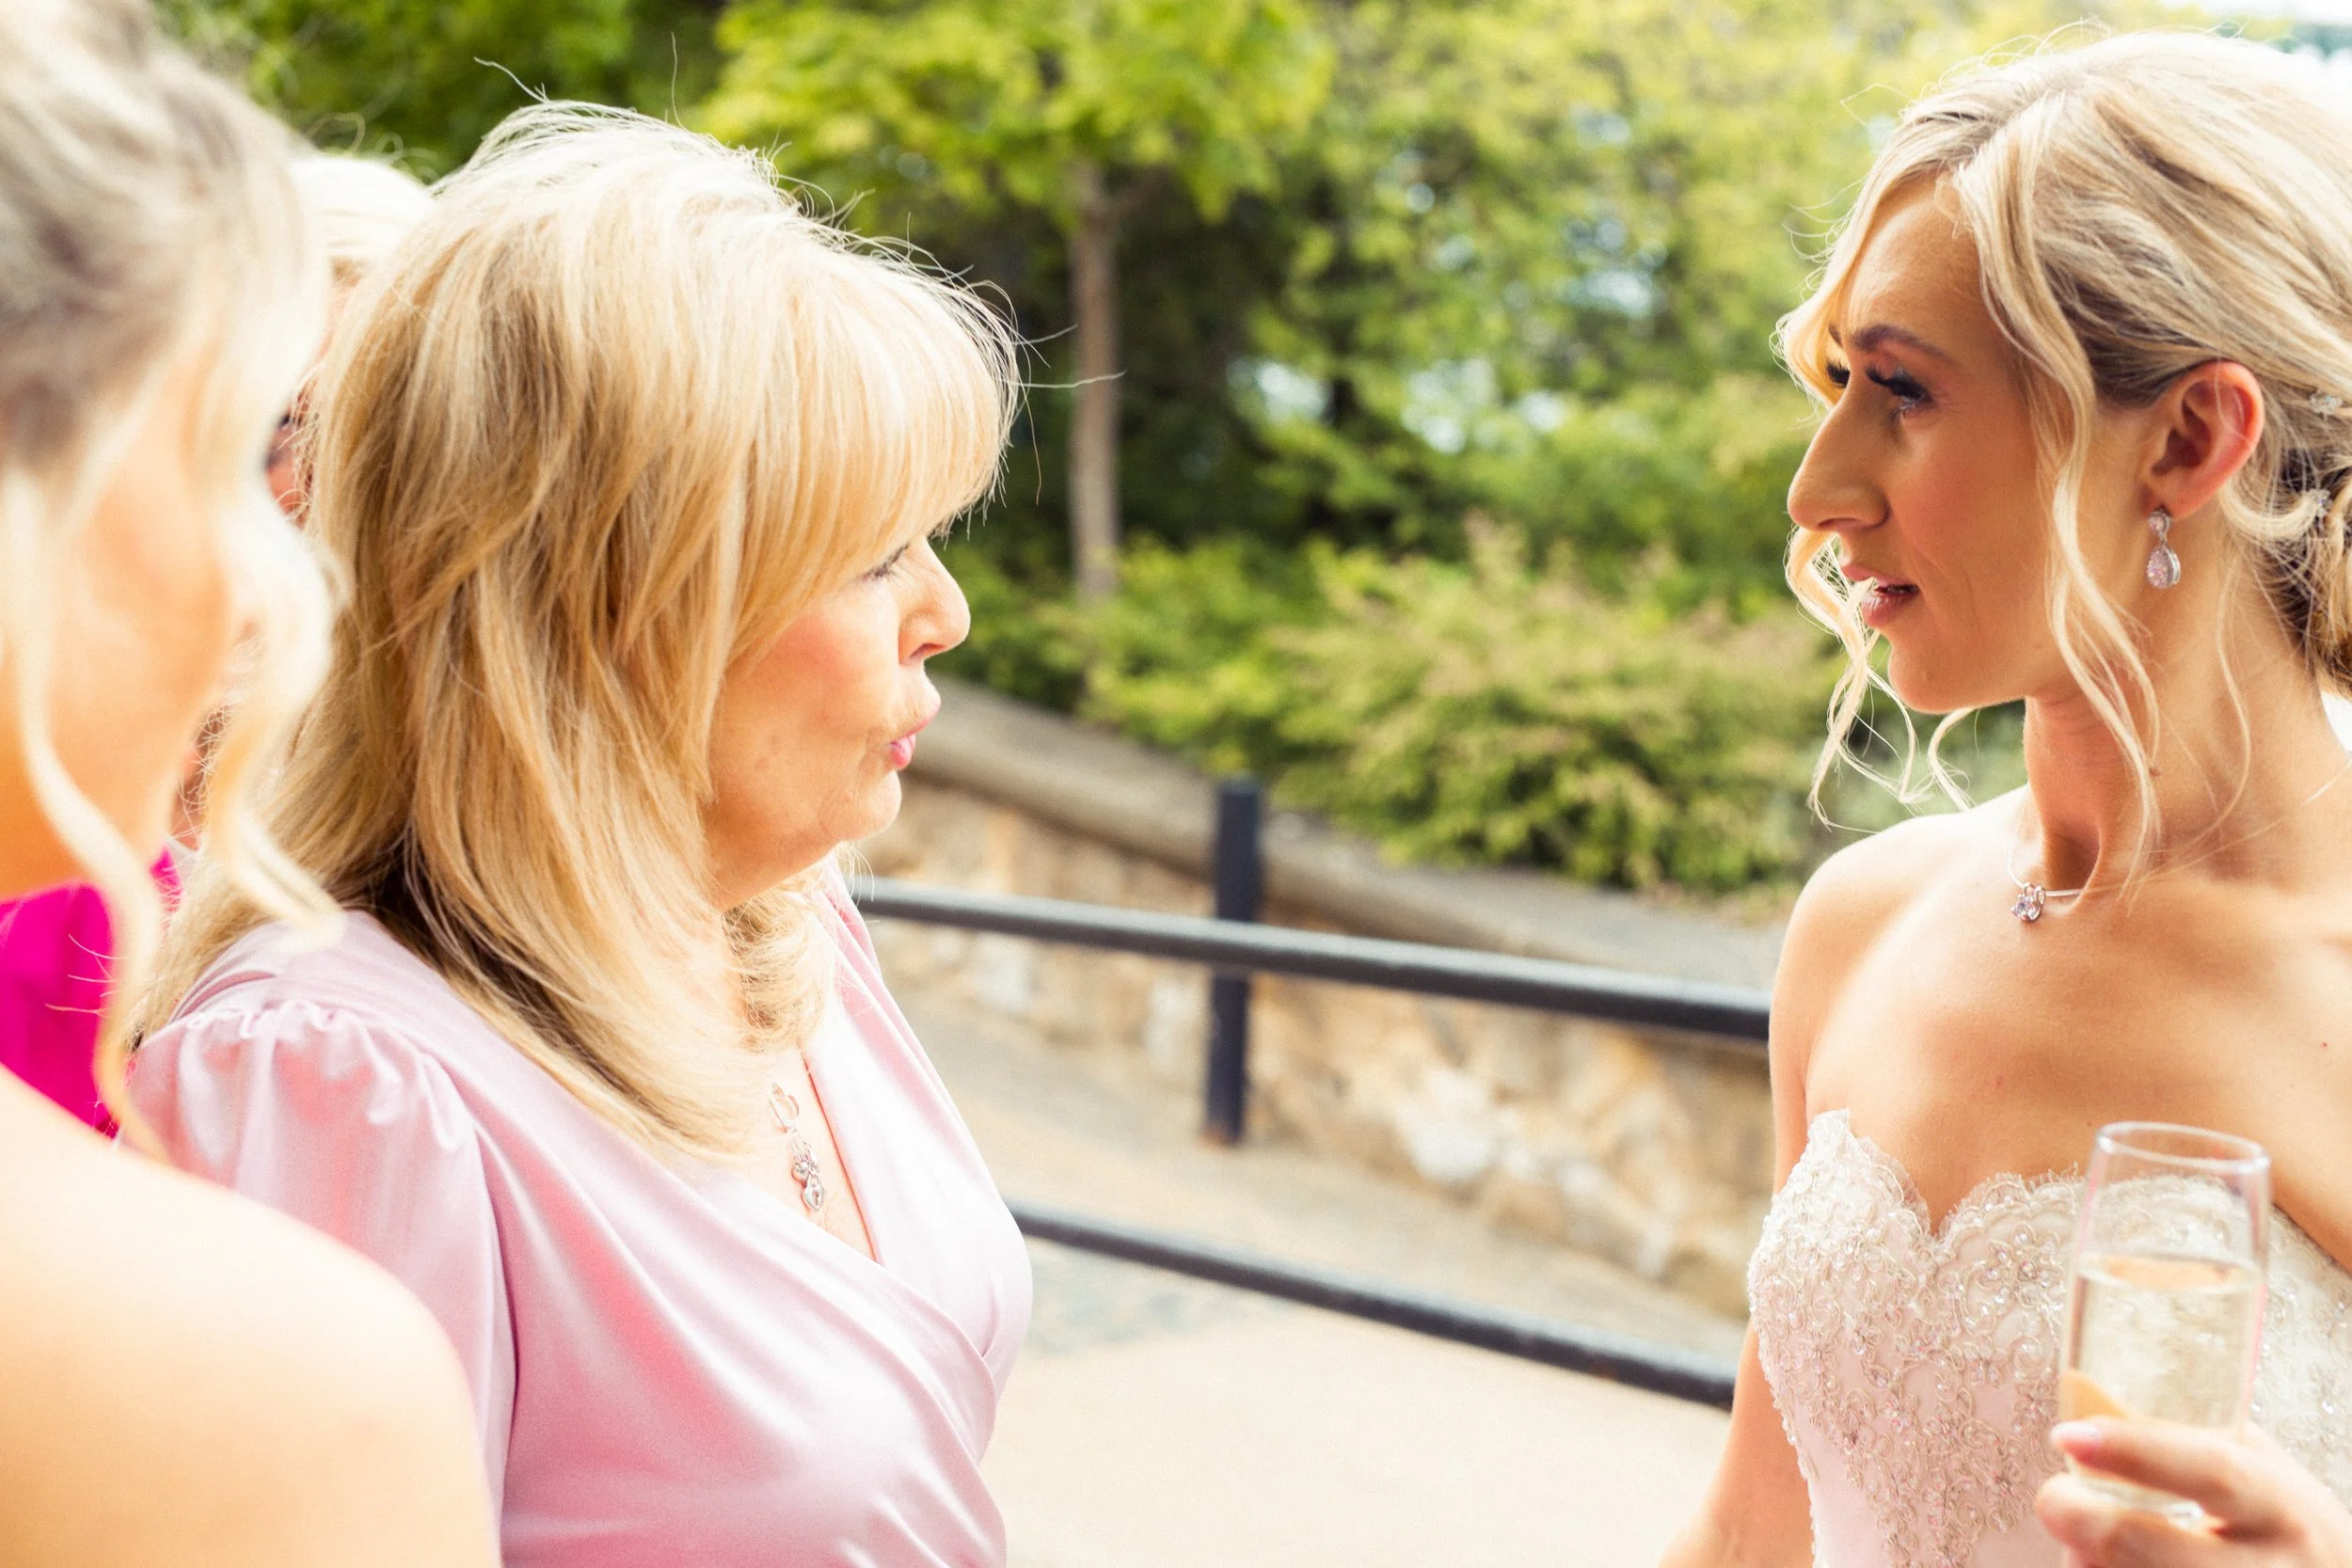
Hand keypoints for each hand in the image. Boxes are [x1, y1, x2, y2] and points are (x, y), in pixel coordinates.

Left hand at [2037, 1418, 2351, 1565]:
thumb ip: (2196, 1445)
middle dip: (2078, 1517)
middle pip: (2141, 1544)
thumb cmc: (2288, 1530)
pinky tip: (2103, 1566)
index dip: (2133, 1450)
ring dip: (2082, 1558)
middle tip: (2057, 1498)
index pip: (2210, 1471)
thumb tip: (2095, 1410)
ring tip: (2086, 1540)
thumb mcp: (2267, 1478)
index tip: (2069, 1435)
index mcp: (2285, 1510)